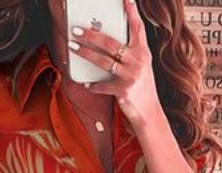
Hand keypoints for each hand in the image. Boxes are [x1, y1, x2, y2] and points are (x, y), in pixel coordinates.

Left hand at [69, 0, 160, 127]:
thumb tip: (105, 39)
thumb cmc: (141, 86)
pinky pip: (103, 85)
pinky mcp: (124, 90)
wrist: (149, 112)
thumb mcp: (140, 65)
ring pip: (103, 61)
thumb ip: (129, 52)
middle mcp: (138, 61)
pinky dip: (93, 84)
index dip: (131, 11)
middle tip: (76, 30)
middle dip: (90, 35)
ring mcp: (131, 76)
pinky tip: (85, 82)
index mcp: (143, 51)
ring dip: (85, 53)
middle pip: (110, 43)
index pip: (137, 27)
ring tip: (72, 47)